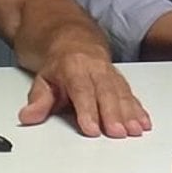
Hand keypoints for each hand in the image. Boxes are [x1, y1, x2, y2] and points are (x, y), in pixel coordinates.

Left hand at [19, 47, 151, 137]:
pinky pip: (130, 94)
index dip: (87, 110)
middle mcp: (95, 68)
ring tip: (134, 131)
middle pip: (105, 92)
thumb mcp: (42, 79)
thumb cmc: (59, 64)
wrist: (73, 39)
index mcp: (73, 67)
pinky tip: (143, 123)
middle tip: (117, 133)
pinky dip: (138, 109)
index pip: (81, 91)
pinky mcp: (119, 79)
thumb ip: (38, 100)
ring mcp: (109, 73)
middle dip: (113, 114)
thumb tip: (28, 117)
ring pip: (121, 93)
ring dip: (129, 113)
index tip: (91, 129)